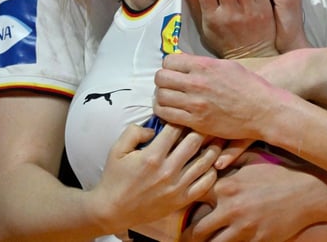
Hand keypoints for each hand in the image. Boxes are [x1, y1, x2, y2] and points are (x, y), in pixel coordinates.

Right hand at [92, 123, 218, 229]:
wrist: (112, 211)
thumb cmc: (114, 178)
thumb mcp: (117, 150)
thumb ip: (134, 132)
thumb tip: (156, 127)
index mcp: (152, 156)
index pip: (176, 128)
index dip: (182, 119)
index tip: (185, 117)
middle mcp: (167, 170)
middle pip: (195, 141)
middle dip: (202, 129)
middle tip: (206, 124)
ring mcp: (176, 187)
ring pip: (206, 161)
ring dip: (212, 148)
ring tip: (214, 140)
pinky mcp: (181, 200)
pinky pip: (206, 183)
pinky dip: (212, 171)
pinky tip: (210, 164)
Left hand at [154, 54, 289, 146]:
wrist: (263, 110)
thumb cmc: (249, 86)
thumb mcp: (227, 66)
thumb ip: (204, 64)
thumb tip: (185, 63)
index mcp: (205, 66)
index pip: (169, 61)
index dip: (169, 65)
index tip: (174, 71)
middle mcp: (197, 83)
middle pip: (161, 78)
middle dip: (163, 80)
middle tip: (169, 85)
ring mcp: (195, 103)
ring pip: (160, 97)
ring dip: (162, 96)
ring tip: (169, 98)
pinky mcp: (196, 121)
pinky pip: (166, 115)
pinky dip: (164, 111)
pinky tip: (172, 110)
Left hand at [183, 149, 326, 241]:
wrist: (309, 192)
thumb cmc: (281, 174)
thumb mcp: (255, 160)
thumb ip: (231, 159)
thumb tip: (212, 158)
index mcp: (227, 188)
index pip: (192, 198)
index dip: (185, 204)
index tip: (181, 207)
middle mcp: (231, 209)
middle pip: (196, 230)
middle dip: (188, 235)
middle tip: (185, 236)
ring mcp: (243, 228)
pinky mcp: (255, 241)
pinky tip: (229, 241)